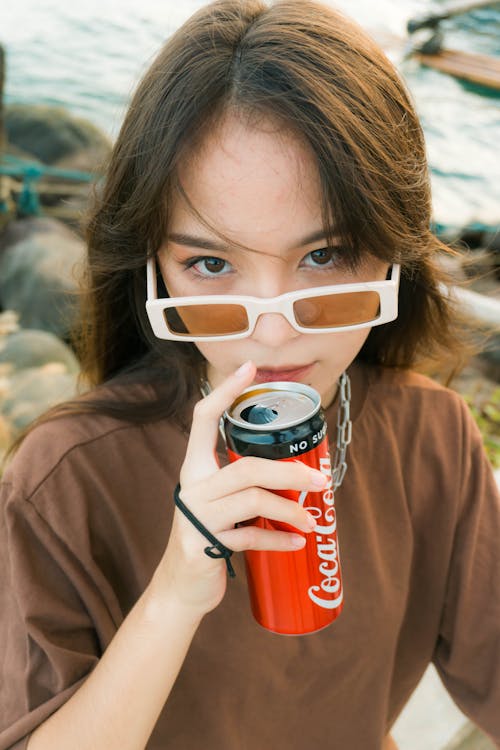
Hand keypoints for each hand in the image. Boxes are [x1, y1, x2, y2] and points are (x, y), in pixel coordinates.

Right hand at [153, 361, 325, 616]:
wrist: (182, 586)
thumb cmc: (209, 534)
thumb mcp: (220, 501)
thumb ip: (244, 484)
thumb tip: (299, 473)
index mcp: (195, 468)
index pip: (204, 419)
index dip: (226, 392)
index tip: (250, 367)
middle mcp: (193, 487)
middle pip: (247, 467)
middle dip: (290, 473)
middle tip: (320, 481)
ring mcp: (196, 517)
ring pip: (251, 500)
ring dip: (289, 510)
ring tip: (312, 522)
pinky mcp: (203, 547)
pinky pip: (249, 538)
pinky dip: (277, 539)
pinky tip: (296, 542)